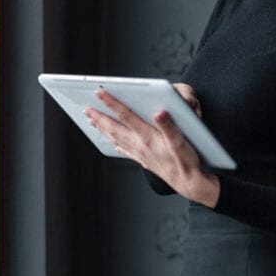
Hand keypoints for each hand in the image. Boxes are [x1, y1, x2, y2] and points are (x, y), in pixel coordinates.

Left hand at [84, 88, 219, 206]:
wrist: (189, 182)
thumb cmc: (186, 162)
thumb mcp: (181, 141)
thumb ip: (169, 126)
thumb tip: (159, 112)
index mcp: (148, 136)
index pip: (126, 115)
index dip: (112, 103)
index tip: (100, 93)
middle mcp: (140, 145)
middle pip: (114, 127)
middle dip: (99, 117)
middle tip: (86, 109)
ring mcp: (140, 153)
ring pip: (116, 138)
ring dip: (103, 129)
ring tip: (93, 121)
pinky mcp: (143, 159)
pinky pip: (124, 149)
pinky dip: (115, 143)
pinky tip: (112, 142)